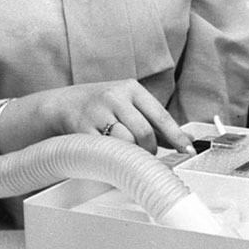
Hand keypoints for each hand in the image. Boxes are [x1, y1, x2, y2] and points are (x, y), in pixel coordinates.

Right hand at [0, 79, 194, 156]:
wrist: (60, 104)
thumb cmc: (99, 107)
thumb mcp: (126, 104)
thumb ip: (151, 121)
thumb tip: (182, 140)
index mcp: (131, 88)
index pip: (160, 116)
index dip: (177, 137)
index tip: (188, 150)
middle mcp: (115, 96)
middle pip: (144, 134)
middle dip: (149, 151)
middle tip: (146, 157)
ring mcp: (97, 111)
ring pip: (126, 144)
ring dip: (130, 156)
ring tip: (125, 155)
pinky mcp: (81, 128)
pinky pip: (104, 151)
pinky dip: (111, 159)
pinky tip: (109, 158)